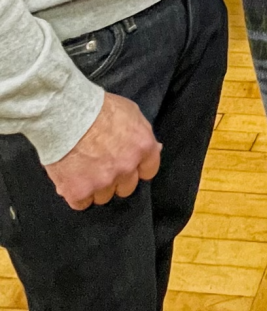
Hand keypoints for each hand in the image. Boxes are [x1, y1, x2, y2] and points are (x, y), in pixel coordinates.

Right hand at [45, 93, 160, 209]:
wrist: (65, 113)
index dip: (137, 168)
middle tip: (101, 165)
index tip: (126, 164)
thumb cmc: (99, 108)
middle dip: (116, 179)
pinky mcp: (78, 192)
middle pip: (126, 187)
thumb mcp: (131, 113)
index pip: (149, 171)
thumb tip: (156, 149)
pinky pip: (81, 203)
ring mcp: (103, 182)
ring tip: (83, 169)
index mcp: (143, 148)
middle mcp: (127, 168)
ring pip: (104, 196)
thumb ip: (143, 134)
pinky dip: (76, 194)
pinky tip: (71, 179)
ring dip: (95, 187)